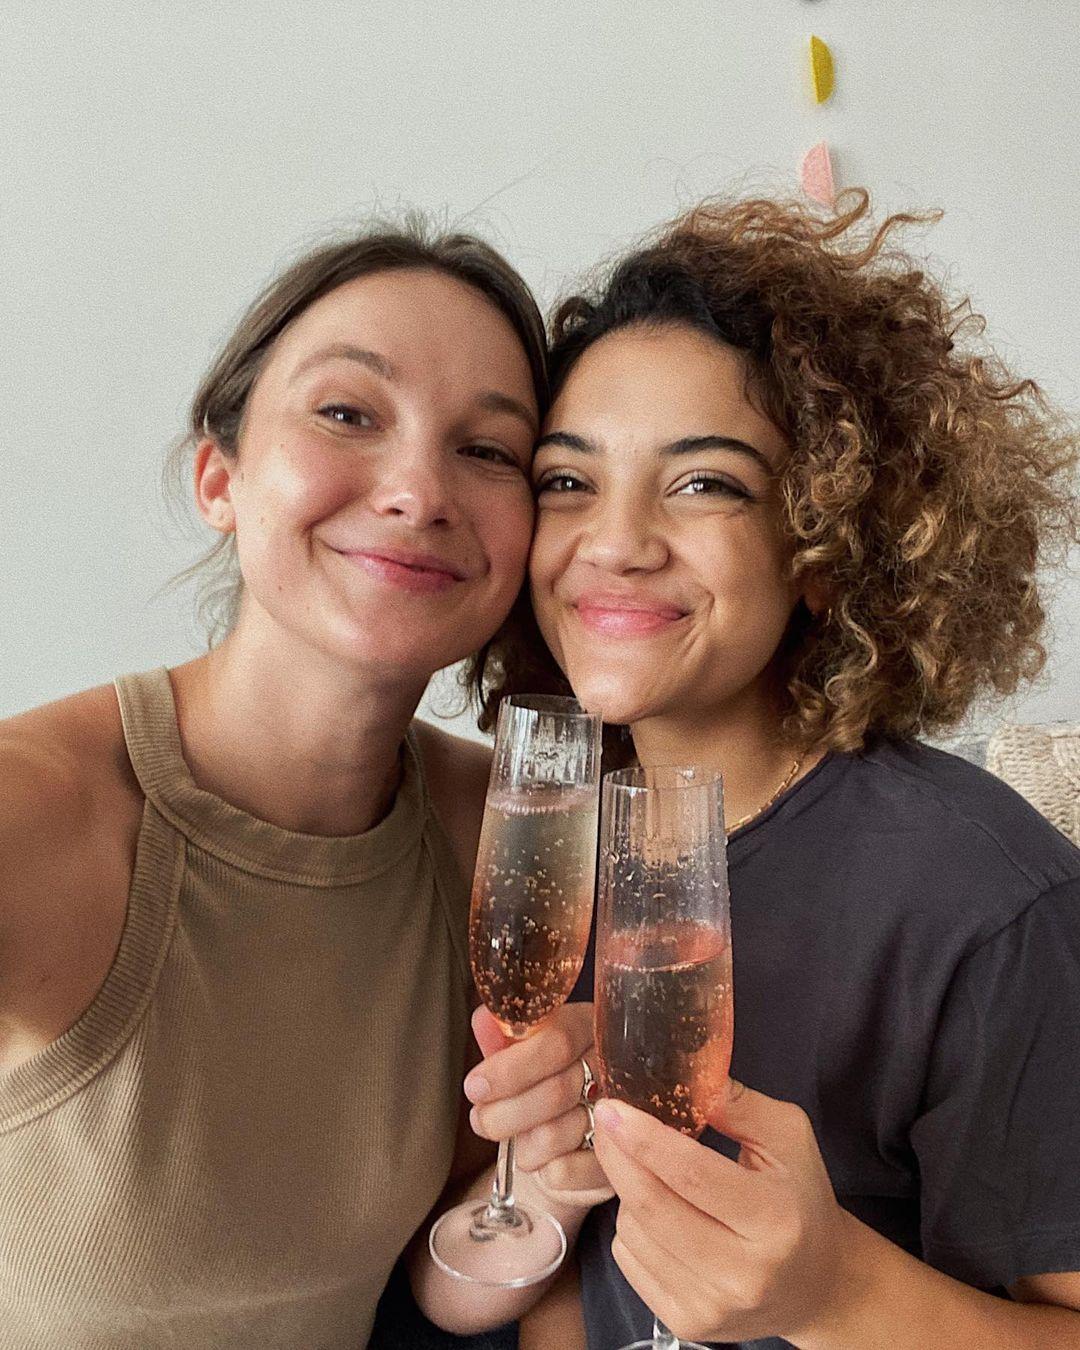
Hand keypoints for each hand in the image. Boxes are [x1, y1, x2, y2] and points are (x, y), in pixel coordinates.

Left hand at [464, 1004, 613, 1205]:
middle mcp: (610, 1068)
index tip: (476, 1086)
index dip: (511, 1068)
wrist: (569, 1125)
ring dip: (520, 1144)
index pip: (557, 1042)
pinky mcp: (613, 1161)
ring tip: (514, 1137)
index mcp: (586, 1028)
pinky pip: (565, 1172)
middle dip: (503, 1113)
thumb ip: (502, 1034)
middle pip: (555, 1092)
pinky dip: (541, 1169)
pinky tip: (540, 1156)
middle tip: (481, 1119)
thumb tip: (485, 1019)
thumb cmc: (540, 1079)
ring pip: (556, 1135)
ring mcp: (620, 1116)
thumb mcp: (520, 1049)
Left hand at [591, 1080, 856, 1345]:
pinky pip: (627, 1259)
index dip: (645, 1139)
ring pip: (632, 1230)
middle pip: (652, 1205)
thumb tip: (684, 1076)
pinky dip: (630, 1225)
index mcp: (774, 1220)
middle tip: (606, 1121)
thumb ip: (737, 1104)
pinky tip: (657, 1213)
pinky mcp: (685, 1323)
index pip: (693, 1175)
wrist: (815, 1285)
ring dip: (628, 1190)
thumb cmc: (799, 1199)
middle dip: (617, 1155)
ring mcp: (711, 1307)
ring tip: (654, 1174)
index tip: (613, 1108)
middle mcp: (743, 1273)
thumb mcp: (787, 1138)